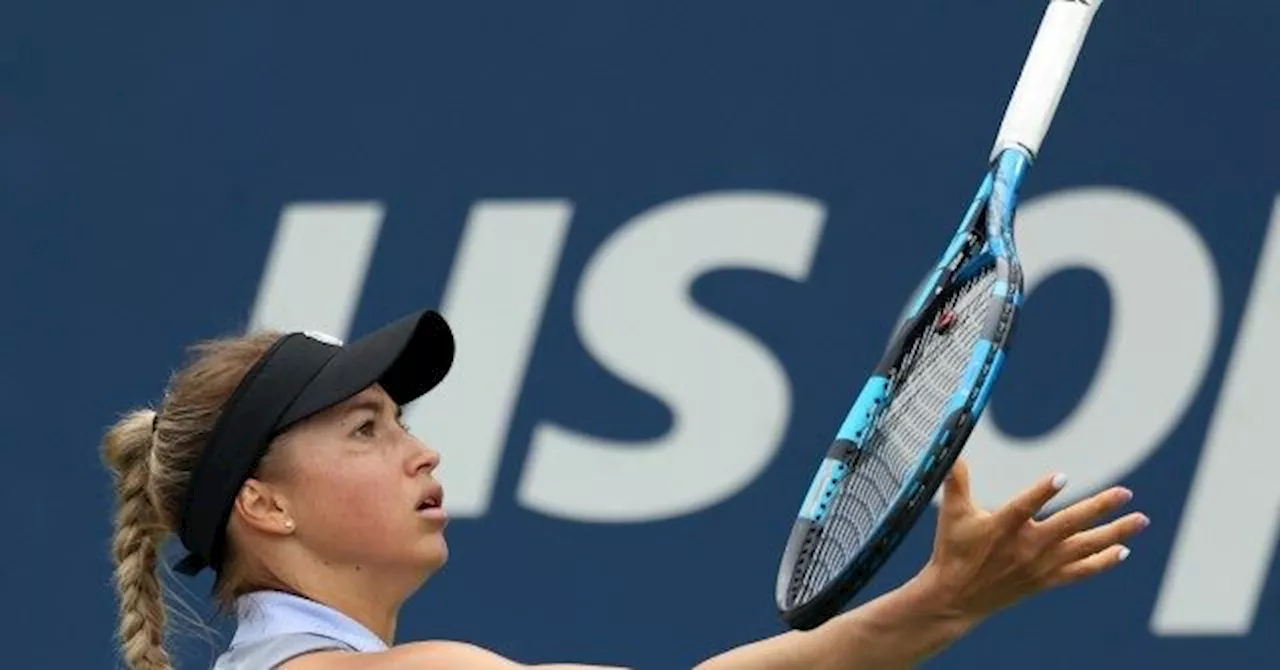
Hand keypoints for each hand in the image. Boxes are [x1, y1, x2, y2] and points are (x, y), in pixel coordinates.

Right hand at [913, 458, 1149, 623]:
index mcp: (1001, 527)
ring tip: (1141, 519)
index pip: (1023, 506)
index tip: (1061, 476)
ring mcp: (1040, 565)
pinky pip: (1081, 571)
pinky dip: (1103, 561)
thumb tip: (950, 451)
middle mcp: (1025, 547)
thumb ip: (955, 480)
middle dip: (1099, 507)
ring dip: (1115, 533)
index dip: (1041, 492)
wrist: (957, 598)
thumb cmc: (954, 550)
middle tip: (1125, 492)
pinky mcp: (1046, 580)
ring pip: (1084, 547)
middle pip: (1068, 524)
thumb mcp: (952, 513)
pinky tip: (1124, 550)